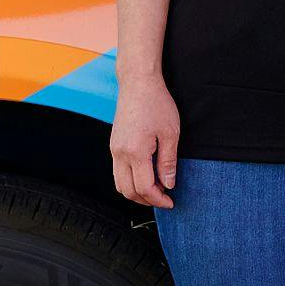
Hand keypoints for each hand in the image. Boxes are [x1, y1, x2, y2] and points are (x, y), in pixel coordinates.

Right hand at [109, 79, 180, 206]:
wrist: (138, 83)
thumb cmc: (157, 104)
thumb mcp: (171, 133)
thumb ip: (168, 162)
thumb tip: (169, 184)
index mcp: (135, 152)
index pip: (144, 188)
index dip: (158, 199)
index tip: (171, 202)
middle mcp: (120, 154)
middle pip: (128, 191)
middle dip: (147, 200)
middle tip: (165, 198)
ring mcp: (114, 150)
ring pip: (120, 184)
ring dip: (136, 192)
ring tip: (156, 189)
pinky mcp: (113, 145)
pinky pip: (117, 172)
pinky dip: (130, 181)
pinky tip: (146, 176)